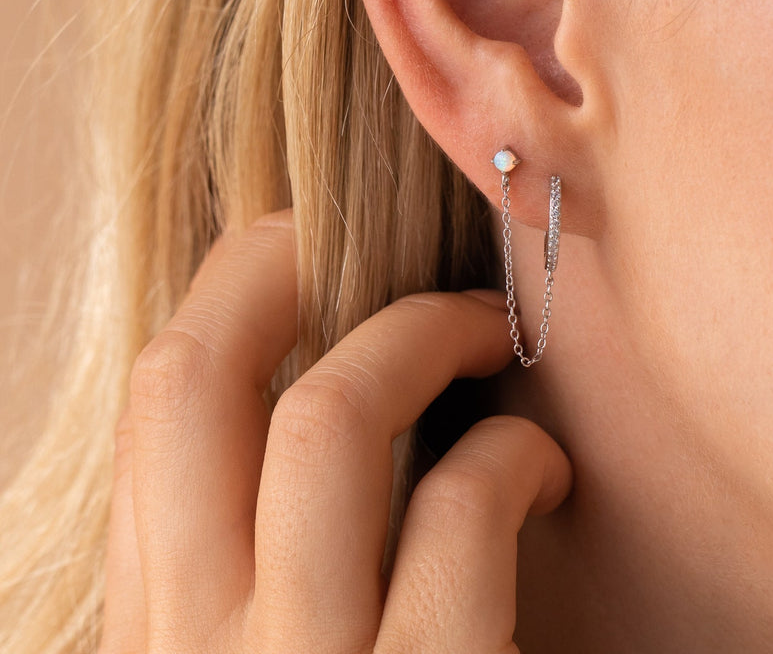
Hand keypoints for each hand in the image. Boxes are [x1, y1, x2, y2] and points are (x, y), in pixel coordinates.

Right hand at [99, 211, 571, 652]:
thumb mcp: (282, 647)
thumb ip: (260, 554)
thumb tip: (300, 378)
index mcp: (161, 630)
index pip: (150, 413)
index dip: (229, 295)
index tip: (306, 253)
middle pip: (189, 382)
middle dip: (285, 263)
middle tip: (371, 235)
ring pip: (325, 418)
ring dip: (427, 331)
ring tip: (491, 331)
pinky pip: (460, 507)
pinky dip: (517, 453)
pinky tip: (546, 475)